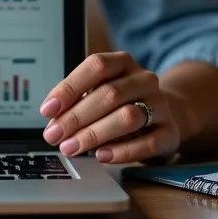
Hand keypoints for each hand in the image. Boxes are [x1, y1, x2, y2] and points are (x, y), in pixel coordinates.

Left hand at [39, 52, 179, 163]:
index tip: (47, 110)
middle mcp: (144, 79)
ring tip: (71, 147)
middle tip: (54, 136)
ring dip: (94, 134)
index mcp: (122, 62)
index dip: (69, 88)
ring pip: (128, 117)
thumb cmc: (120, 102)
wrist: (165, 113)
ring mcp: (160, 105)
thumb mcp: (97, 93)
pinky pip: (148, 142)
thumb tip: (53, 123)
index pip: (96, 66)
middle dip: (76, 117)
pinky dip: (122, 151)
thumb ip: (76, 104)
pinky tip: (101, 156)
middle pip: (109, 94)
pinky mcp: (170, 132)